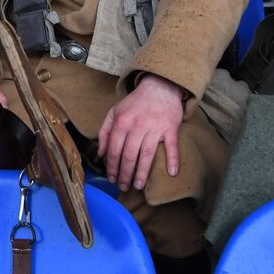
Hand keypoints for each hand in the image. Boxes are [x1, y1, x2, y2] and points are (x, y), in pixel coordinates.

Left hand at [96, 73, 184, 191]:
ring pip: (147, 154)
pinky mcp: (170, 128)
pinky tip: (172, 173)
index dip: (111, 167)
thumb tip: (101, 154)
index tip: (111, 178)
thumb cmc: (135, 102)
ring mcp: (155, 127)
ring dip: (142, 173)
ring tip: (138, 186)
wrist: (159, 86)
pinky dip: (172, 160)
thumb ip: (105, 132)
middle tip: (123, 187)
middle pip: (129, 155)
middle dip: (124, 174)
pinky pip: (172, 146)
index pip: (114, 150)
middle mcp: (137, 125)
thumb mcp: (114, 112)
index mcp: (122, 122)